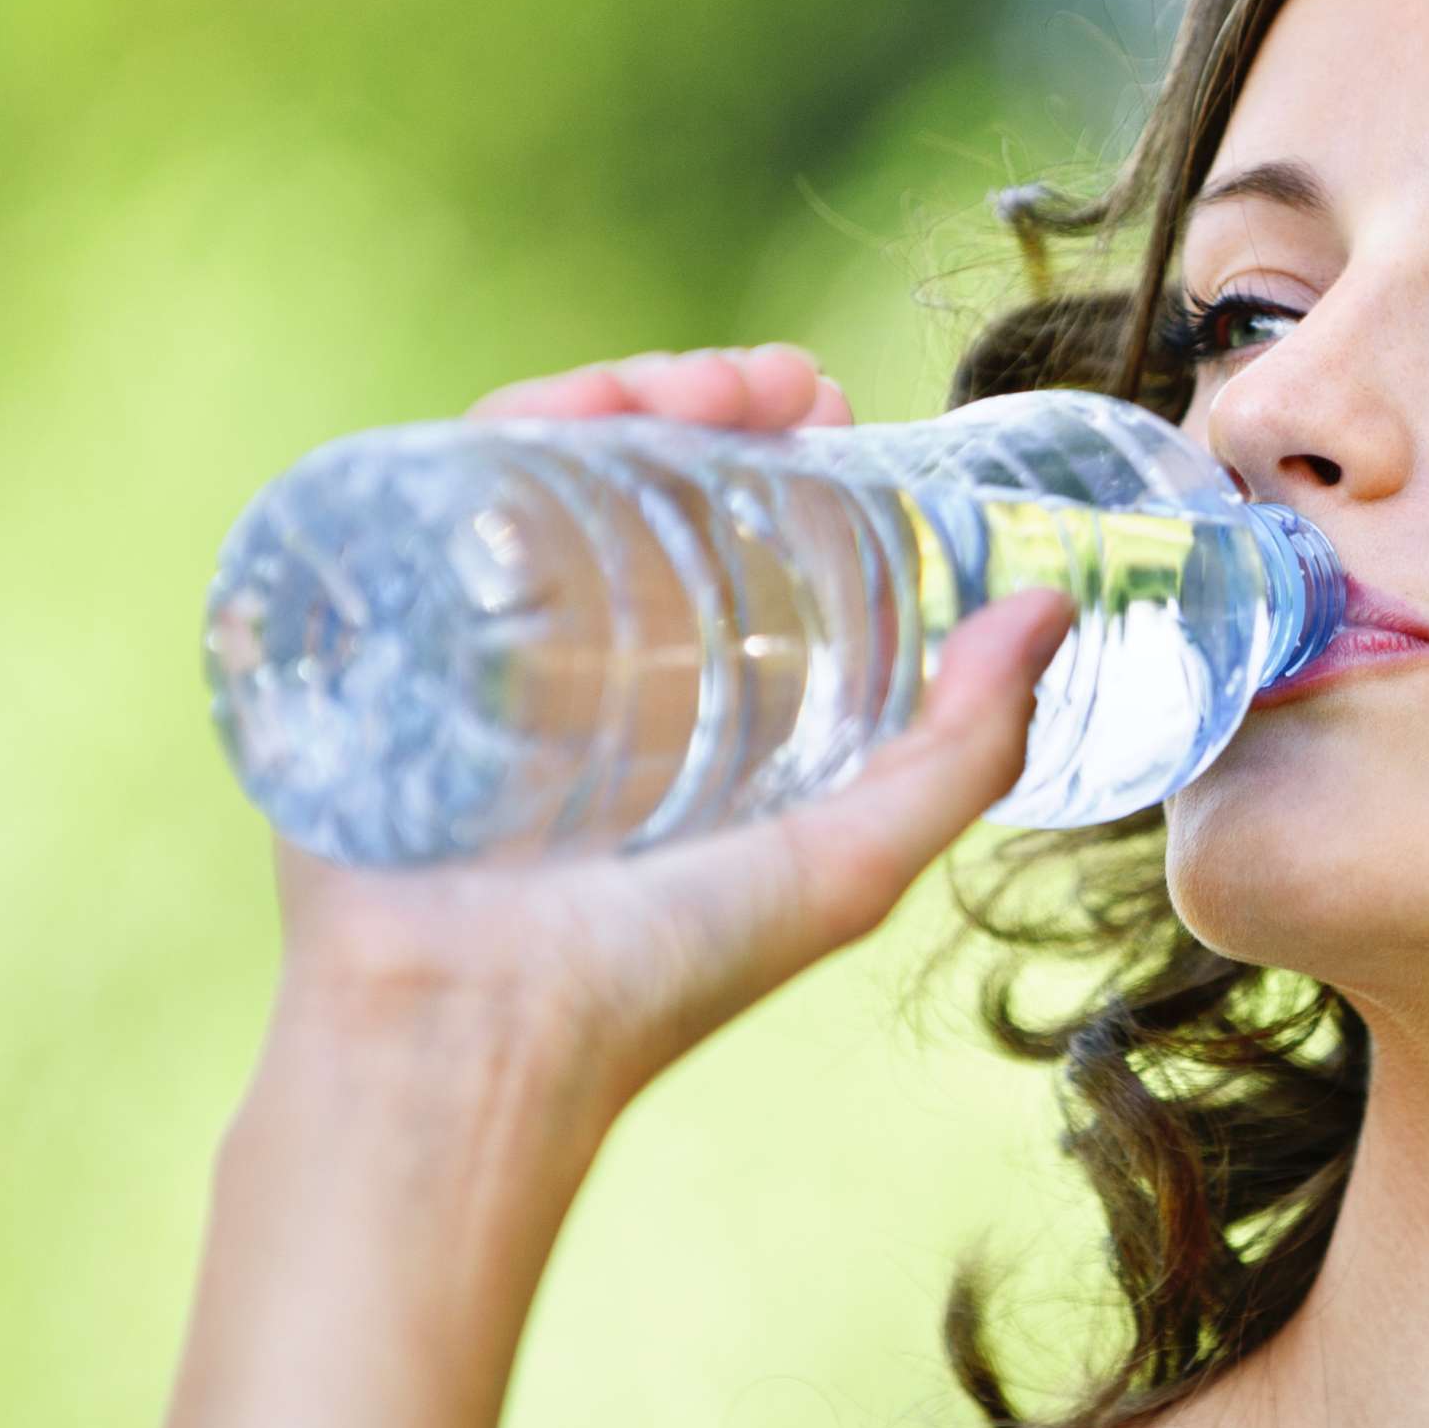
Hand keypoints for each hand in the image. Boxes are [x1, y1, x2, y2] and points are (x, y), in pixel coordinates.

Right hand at [274, 342, 1075, 1108]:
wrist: (469, 1042)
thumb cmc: (660, 977)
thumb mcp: (853, 857)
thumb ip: (965, 748)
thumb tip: (1054, 607)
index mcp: (668, 691)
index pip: (716, 521)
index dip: (776, 446)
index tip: (833, 404)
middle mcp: (565, 650)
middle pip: (627, 471)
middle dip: (707, 396)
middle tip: (783, 385)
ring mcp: (464, 633)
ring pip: (539, 461)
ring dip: (623, 392)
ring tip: (706, 386)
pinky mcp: (374, 631)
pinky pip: (427, 493)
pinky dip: (504, 426)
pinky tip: (577, 407)